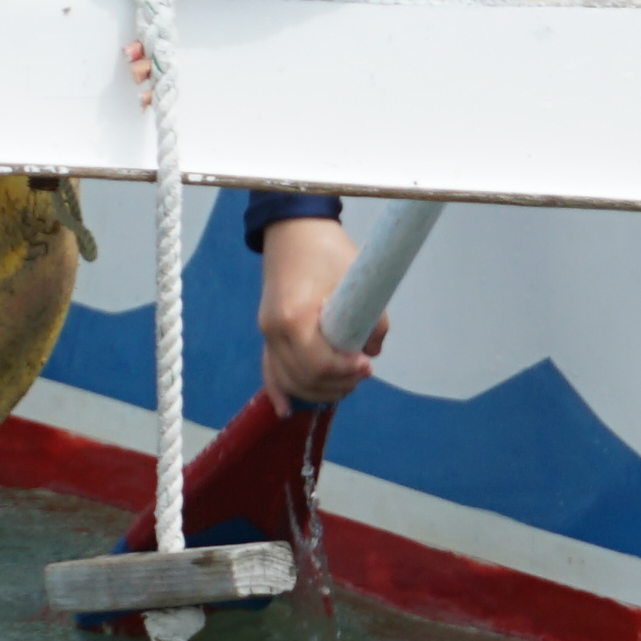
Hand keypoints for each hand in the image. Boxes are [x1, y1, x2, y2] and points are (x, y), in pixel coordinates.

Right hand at [257, 216, 380, 407]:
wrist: (295, 229)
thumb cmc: (328, 250)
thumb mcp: (358, 280)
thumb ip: (373, 321)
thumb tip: (371, 352)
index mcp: (294, 318)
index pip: (318, 365)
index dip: (346, 372)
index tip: (367, 365)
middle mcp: (274, 330)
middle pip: (304, 379)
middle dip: (338, 383)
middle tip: (362, 372)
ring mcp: (267, 333)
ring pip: (289, 380)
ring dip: (319, 390)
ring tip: (345, 382)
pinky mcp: (267, 333)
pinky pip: (269, 370)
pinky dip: (280, 391)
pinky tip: (287, 410)